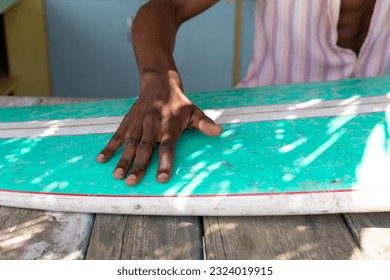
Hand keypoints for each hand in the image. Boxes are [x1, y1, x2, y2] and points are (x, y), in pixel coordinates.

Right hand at [96, 71, 221, 185]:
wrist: (159, 84)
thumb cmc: (179, 103)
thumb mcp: (194, 111)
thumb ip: (205, 123)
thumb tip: (219, 132)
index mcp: (169, 126)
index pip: (168, 147)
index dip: (166, 162)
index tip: (162, 178)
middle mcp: (153, 125)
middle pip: (146, 149)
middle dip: (139, 166)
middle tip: (132, 182)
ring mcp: (139, 123)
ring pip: (130, 144)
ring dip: (123, 160)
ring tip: (118, 176)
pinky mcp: (128, 122)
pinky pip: (117, 135)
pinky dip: (109, 147)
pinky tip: (101, 159)